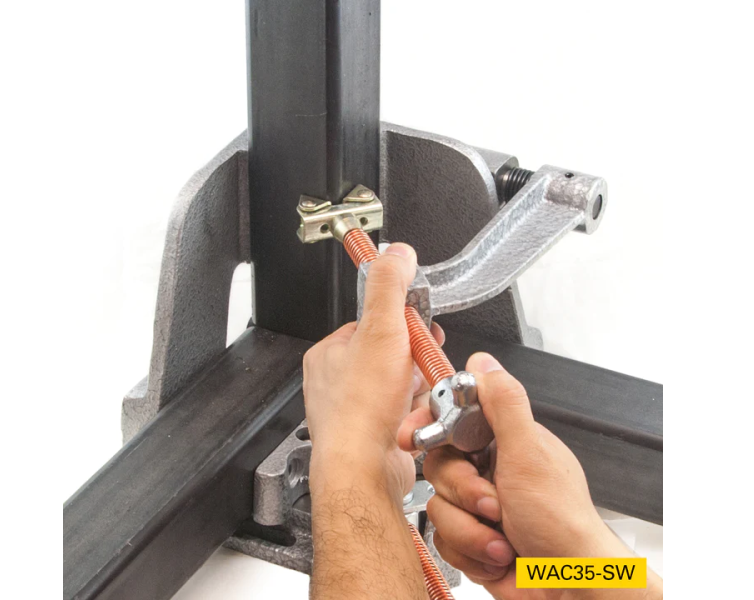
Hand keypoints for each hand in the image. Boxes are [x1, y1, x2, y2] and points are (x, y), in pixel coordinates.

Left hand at [303, 242, 442, 498]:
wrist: (364, 470)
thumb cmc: (361, 408)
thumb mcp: (381, 330)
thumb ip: (389, 288)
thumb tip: (396, 254)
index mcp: (330, 354)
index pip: (373, 323)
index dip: (402, 323)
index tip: (419, 327)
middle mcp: (337, 382)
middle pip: (391, 356)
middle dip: (414, 359)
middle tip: (423, 364)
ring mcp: (355, 411)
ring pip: (401, 386)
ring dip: (420, 388)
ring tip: (420, 395)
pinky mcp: (374, 434)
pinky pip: (405, 414)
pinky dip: (418, 414)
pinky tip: (418, 417)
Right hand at [399, 352, 661, 598]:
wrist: (567, 589)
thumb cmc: (561, 524)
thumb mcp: (530, 454)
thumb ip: (504, 404)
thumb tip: (484, 362)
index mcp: (506, 441)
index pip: (454, 417)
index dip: (428, 424)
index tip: (411, 435)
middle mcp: (491, 470)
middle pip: (438, 464)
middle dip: (462, 492)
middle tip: (492, 503)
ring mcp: (480, 506)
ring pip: (437, 504)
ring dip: (469, 529)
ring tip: (502, 538)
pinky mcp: (470, 537)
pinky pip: (442, 537)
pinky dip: (470, 551)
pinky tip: (497, 554)